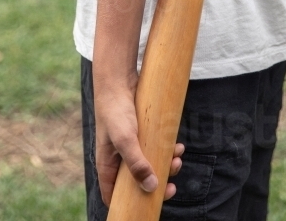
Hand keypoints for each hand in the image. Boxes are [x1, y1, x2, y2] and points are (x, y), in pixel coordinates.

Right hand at [94, 83, 184, 206]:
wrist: (118, 80)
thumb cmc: (116, 110)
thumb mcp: (125, 139)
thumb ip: (136, 164)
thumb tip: (151, 187)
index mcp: (108, 165)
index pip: (114, 196)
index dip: (131, 205)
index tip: (151, 206)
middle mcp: (119, 158)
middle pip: (137, 183)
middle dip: (156, 185)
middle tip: (172, 186)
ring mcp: (131, 145)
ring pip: (150, 164)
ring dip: (166, 165)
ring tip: (177, 159)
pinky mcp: (142, 133)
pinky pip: (156, 148)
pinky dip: (168, 150)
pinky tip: (177, 146)